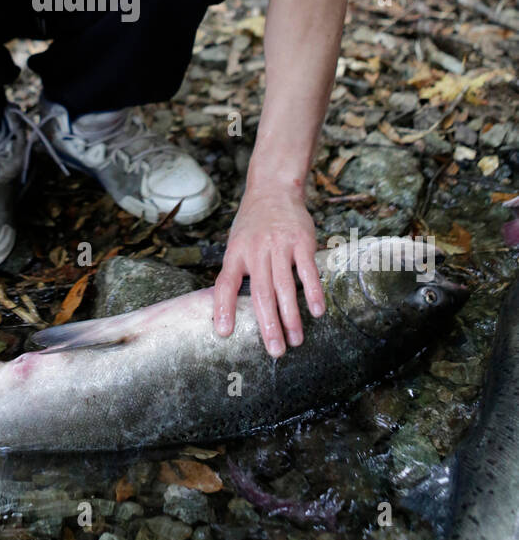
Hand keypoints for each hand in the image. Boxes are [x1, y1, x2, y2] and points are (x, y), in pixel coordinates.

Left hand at [213, 187, 324, 355]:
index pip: (225, 284)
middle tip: (275, 351)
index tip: (225, 333)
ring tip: (295, 340)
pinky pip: (308, 271)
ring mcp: (279, 246)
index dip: (223, 308)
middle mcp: (256, 251)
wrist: (273, 188)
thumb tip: (227, 310)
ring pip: (285, 287)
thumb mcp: (235, 244)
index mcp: (235, 254)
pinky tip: (317, 312)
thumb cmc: (252, 223)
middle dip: (268, 326)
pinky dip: (313, 292)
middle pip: (261, 294)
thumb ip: (235, 273)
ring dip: (291, 316)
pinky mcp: (302, 241)